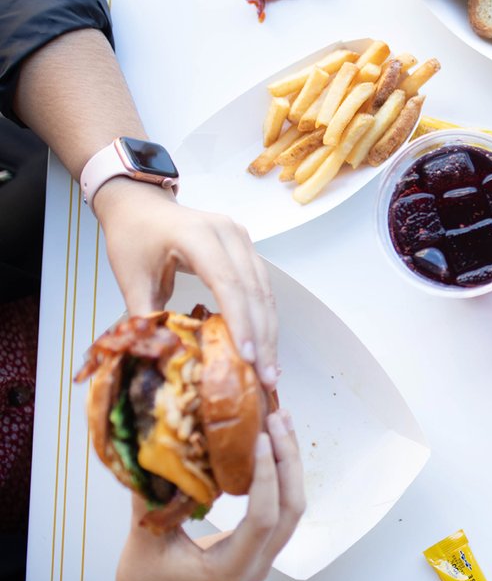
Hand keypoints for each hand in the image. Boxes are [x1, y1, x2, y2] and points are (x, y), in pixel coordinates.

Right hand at [84, 410, 304, 580]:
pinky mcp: (261, 543)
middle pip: (291, 507)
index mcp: (231, 567)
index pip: (263, 518)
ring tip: (281, 421)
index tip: (260, 438)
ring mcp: (264, 554)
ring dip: (288, 463)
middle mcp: (257, 562)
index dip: (266, 476)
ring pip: (292, 505)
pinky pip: (282, 505)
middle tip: (278, 419)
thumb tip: (155, 452)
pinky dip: (280, 473)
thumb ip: (152, 500)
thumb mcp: (143, 542)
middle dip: (287, 460)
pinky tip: (272, 444)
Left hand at [91, 178, 278, 387]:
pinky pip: (261, 286)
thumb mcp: (131, 277)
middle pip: (254, 290)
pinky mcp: (246, 247)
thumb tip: (161, 356)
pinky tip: (265, 345)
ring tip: (270, 369)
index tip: (245, 357)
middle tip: (266, 376)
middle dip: (262, 336)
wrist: (139, 204)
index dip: (239, 321)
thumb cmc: (133, 237)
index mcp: (196, 236)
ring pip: (264, 290)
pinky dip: (265, 317)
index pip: (228, 283)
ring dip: (269, 331)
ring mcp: (241, 238)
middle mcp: (227, 233)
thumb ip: (146, 316)